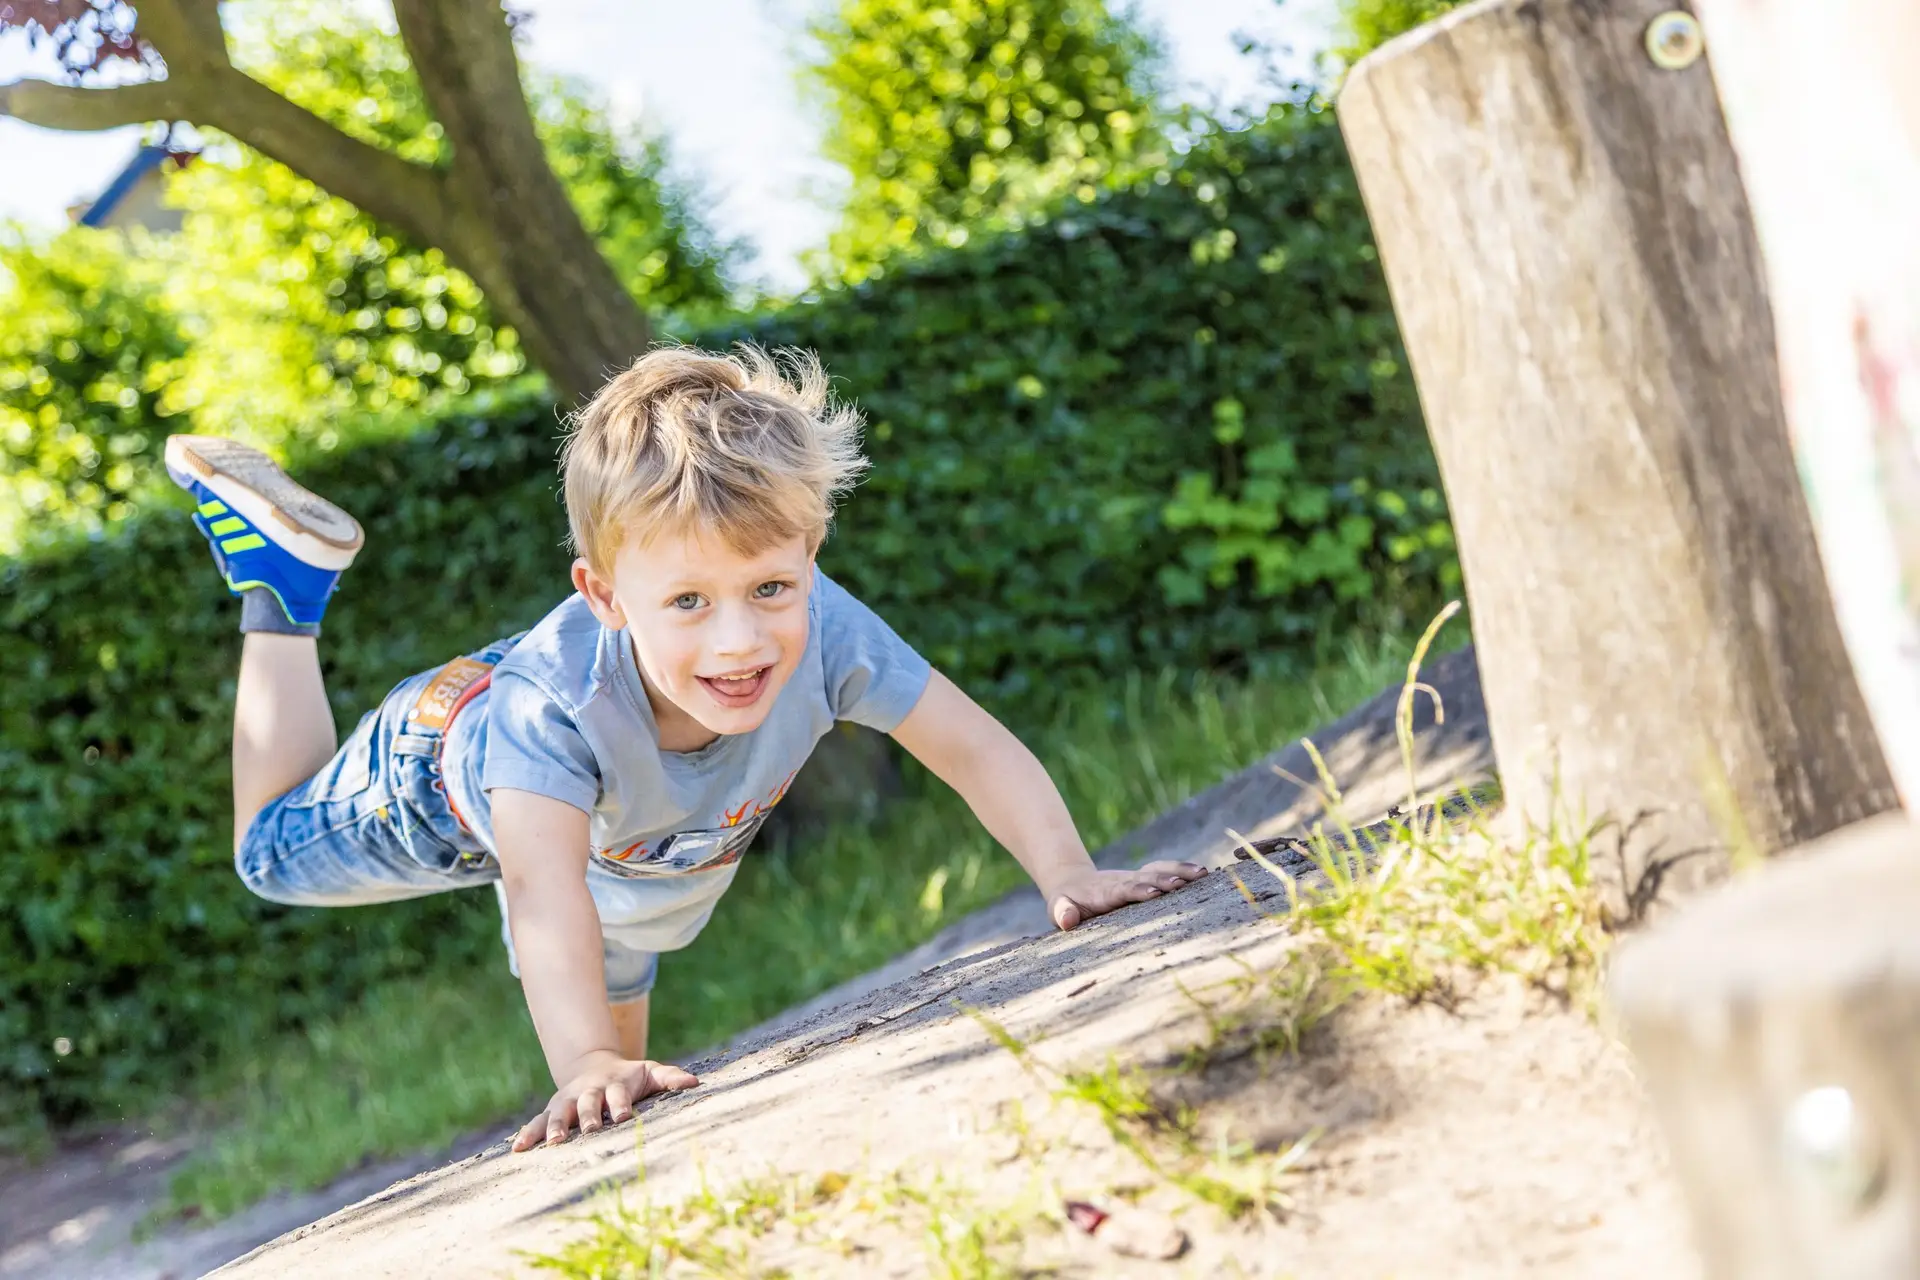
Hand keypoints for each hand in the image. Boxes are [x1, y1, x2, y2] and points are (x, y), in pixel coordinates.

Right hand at [512, 1050, 698, 1151]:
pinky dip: (527, 1134)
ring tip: (553, 1143)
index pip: (618, 1094)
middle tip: (589, 1131)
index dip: (620, 1104)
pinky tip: (517, 1150)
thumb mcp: (651, 1072)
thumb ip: (671, 1077)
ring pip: (558, 1113)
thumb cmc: (629, 1076)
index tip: (624, 1117)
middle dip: (588, 1117)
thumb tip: (695, 1084)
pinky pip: (536, 1122)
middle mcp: (588, 1092)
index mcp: (613, 1084)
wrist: (593, 1066)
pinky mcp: (551, 1110)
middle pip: (587, 1103)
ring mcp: (567, 1101)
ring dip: (554, 1127)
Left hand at [1046, 860, 1207, 930]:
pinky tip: (1203, 873)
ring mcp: (1135, 878)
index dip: (1137, 891)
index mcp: (1104, 893)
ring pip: (1158, 870)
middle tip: (1182, 882)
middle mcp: (1123, 882)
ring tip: (1202, 873)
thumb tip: (1066, 920)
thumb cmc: (1066, 904)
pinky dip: (1182, 869)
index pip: (1122, 891)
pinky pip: (1163, 870)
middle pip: (1145, 878)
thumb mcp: (1058, 909)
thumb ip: (1063, 913)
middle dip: (1163, 880)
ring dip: (1178, 871)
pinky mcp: (1144, 878)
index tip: (1154, 892)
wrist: (1073, 883)